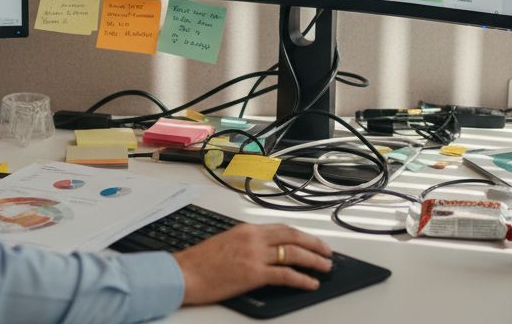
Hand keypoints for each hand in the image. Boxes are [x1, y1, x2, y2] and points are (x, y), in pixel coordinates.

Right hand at [173, 222, 333, 305]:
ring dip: (314, 260)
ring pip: (294, 253)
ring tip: (325, 267)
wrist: (183, 274)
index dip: (301, 235)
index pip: (282, 228)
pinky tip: (310, 283)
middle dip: (314, 244)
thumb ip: (245, 243)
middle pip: (293, 237)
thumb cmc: (198, 262)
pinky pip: (285, 275)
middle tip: (327, 252)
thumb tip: (262, 251)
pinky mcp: (254, 273)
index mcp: (246, 230)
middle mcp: (253, 238)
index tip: (312, 240)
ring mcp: (255, 255)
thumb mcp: (224, 242)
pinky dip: (302, 279)